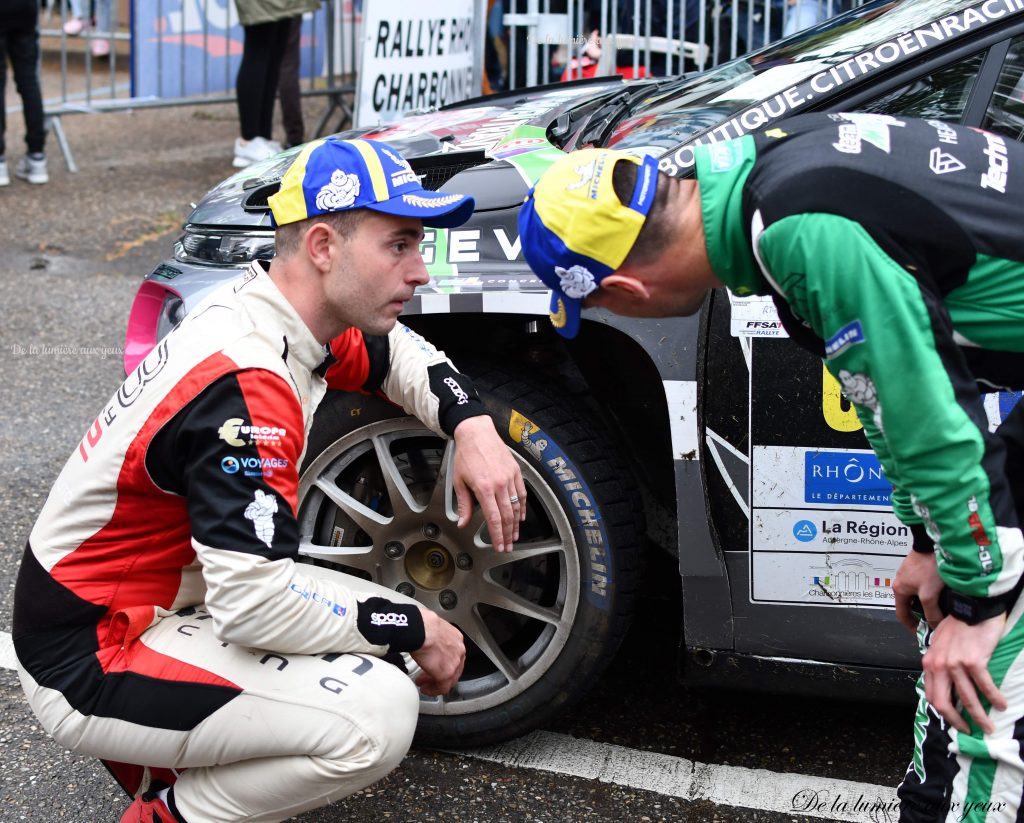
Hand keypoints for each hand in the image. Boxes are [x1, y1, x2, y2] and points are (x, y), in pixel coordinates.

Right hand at [410, 608, 465, 695]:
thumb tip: (426, 639)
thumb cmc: (421, 626)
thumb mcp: (433, 628)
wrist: (420, 630)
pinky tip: (426, 689)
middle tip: (428, 676)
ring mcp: (454, 662)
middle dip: (439, 673)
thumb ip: (434, 637)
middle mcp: (459, 650)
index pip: (454, 655)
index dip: (443, 662)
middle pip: (453, 668)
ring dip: (436, 682)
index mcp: (456, 638)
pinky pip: (442, 687)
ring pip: (449, 678)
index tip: (434, 665)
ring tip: (425, 684)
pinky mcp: (446, 673)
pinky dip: (434, 690)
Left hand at [452, 415, 526, 552]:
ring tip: (514, 536)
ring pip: (516, 506)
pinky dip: (522, 507)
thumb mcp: (459, 481)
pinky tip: (521, 517)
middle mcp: (499, 484)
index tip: (499, 546)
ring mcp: (509, 477)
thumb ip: (464, 504)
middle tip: (507, 546)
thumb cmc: (466, 454)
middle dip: (508, 534)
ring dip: (516, 524)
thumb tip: (462, 522)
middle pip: (507, 516)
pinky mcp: (516, 471)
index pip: (494, 519)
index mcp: (484, 488)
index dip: (497, 535)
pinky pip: (522, 493)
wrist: (476, 432)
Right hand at [893, 551, 943, 632]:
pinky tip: (942, 591)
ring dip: (928, 602)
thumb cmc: (928, 566)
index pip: (901, 614)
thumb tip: (935, 626)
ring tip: (941, 605)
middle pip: (910, 604)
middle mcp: (901, 581)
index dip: (911, 626)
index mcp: (899, 589)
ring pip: (917, 594)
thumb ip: (932, 613)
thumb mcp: (929, 595)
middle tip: (935, 620)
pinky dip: (930, 591)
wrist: (932, 543)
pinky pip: (922, 584)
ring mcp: (909, 573)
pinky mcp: (918, 566)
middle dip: (922, 614)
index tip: (921, 632)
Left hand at [923, 614, 1006, 733]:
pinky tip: (1002, 705)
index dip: (944, 713)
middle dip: (957, 721)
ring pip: (966, 699)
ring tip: (989, 726)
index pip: (932, 695)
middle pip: (943, 703)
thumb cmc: (959, 624)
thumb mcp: (941, 644)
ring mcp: (955, 663)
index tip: (956, 722)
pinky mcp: (973, 661)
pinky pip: (985, 686)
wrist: (972, 607)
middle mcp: (938, 665)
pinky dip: (994, 698)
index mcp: (929, 663)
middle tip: (970, 731)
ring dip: (979, 716)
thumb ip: (941, 663)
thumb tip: (947, 682)